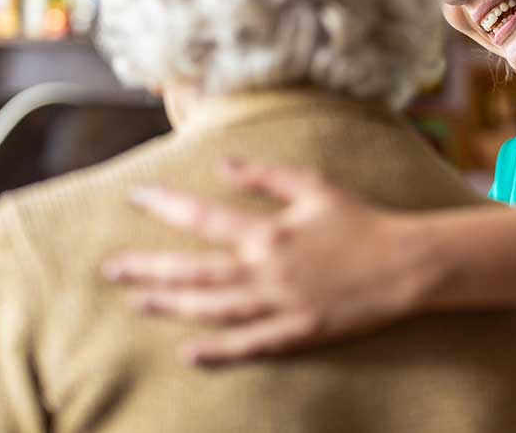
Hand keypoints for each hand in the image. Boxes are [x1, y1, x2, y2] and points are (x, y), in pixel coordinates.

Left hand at [103, 162, 437, 363]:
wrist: (404, 264)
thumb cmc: (360, 220)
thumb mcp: (314, 186)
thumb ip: (265, 175)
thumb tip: (222, 163)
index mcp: (270, 232)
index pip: (204, 218)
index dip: (166, 206)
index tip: (136, 196)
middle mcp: (266, 270)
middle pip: (194, 271)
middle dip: (149, 268)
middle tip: (111, 268)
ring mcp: (279, 305)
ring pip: (212, 309)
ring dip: (171, 305)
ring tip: (138, 301)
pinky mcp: (297, 332)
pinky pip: (249, 345)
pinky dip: (217, 351)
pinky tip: (188, 352)